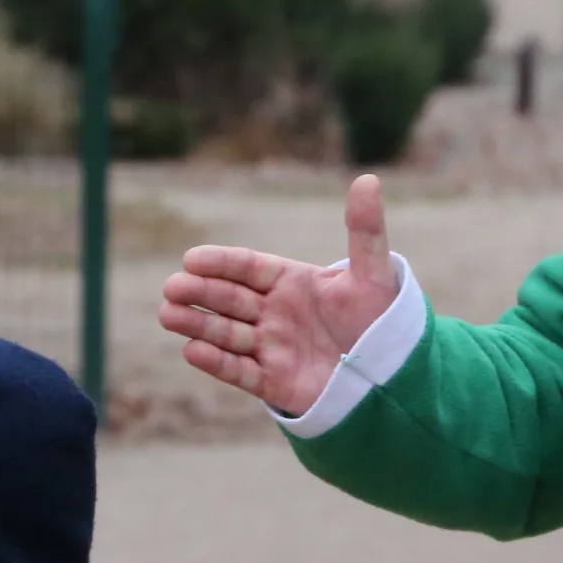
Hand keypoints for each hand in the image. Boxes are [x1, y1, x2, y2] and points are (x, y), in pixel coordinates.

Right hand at [159, 174, 402, 414]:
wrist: (394, 372)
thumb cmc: (382, 318)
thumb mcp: (374, 273)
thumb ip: (365, 230)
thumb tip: (367, 179)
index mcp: (291, 282)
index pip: (248, 268)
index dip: (220, 263)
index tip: (192, 259)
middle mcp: (274, 313)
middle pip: (229, 299)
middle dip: (200, 292)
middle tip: (172, 286)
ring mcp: (272, 347)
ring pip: (226, 334)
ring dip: (197, 324)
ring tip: (168, 315)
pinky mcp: (274, 383)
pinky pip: (240, 372)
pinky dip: (217, 363)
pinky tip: (192, 351)